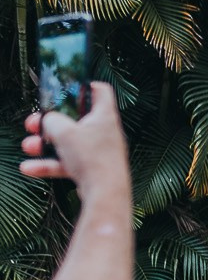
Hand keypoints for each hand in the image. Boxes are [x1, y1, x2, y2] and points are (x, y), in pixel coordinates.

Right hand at [21, 82, 129, 201]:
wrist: (105, 194)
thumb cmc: (93, 159)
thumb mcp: (63, 131)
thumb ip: (51, 120)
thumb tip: (48, 122)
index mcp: (104, 116)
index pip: (100, 91)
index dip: (83, 85)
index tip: (65, 88)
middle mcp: (104, 133)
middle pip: (74, 119)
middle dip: (50, 121)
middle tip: (34, 124)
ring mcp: (98, 152)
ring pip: (67, 142)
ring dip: (45, 143)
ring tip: (29, 146)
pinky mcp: (91, 169)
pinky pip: (67, 163)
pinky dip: (49, 164)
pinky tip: (30, 167)